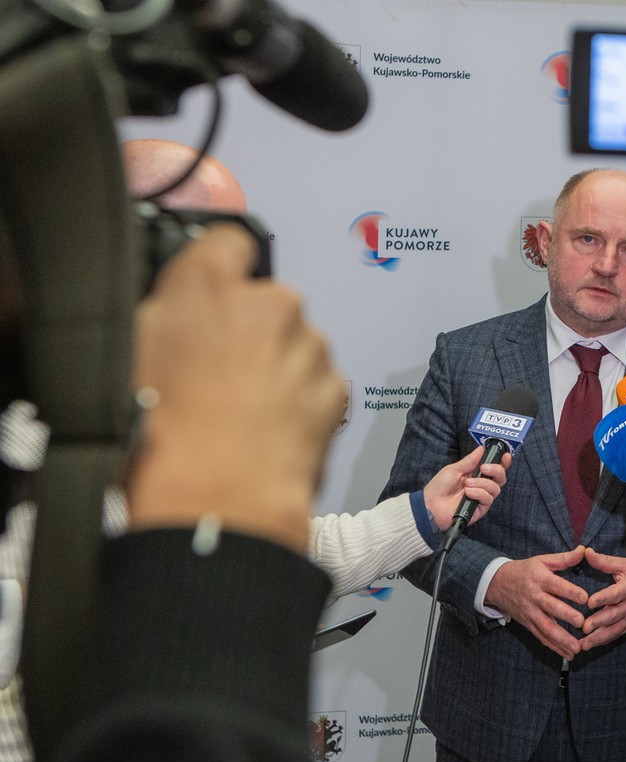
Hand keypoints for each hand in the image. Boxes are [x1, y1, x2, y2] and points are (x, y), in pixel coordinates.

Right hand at [127, 225, 342, 552]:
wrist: (216, 498)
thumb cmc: (158, 433)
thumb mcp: (129, 351)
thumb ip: (169, 311)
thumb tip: (182, 305)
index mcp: (209, 282)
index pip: (230, 240)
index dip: (223, 269)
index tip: (216, 294)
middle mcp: (269, 302)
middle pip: (267, 301)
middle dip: (252, 329)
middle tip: (222, 375)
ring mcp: (309, 344)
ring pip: (297, 343)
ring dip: (280, 366)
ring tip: (245, 413)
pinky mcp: (336, 386)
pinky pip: (320, 382)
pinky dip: (304, 400)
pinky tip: (273, 430)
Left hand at [423, 445, 510, 529]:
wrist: (430, 505)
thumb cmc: (440, 486)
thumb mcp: (454, 469)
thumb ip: (470, 460)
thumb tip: (482, 448)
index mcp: (476, 475)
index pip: (495, 468)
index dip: (503, 462)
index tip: (505, 455)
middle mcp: (482, 486)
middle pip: (501, 478)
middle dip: (496, 470)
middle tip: (484, 468)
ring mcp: (482, 498)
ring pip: (495, 488)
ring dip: (483, 483)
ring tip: (467, 484)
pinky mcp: (480, 509)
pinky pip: (488, 499)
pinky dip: (479, 493)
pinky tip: (468, 493)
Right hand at [484, 547, 587, 660]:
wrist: (497, 583)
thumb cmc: (525, 570)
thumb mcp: (542, 560)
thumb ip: (564, 558)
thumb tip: (584, 550)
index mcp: (539, 578)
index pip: (556, 585)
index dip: (570, 591)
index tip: (585, 598)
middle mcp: (534, 597)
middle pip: (550, 607)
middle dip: (566, 616)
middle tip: (582, 624)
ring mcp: (530, 612)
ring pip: (545, 627)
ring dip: (561, 639)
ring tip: (577, 648)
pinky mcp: (527, 624)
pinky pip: (541, 637)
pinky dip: (554, 647)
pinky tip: (567, 654)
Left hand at [578, 548, 625, 651]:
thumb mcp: (625, 564)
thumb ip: (605, 561)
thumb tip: (585, 552)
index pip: (616, 594)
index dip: (603, 598)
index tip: (590, 602)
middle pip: (614, 615)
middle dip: (599, 623)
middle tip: (584, 627)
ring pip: (614, 630)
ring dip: (599, 638)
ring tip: (583, 644)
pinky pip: (617, 634)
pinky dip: (604, 641)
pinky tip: (591, 645)